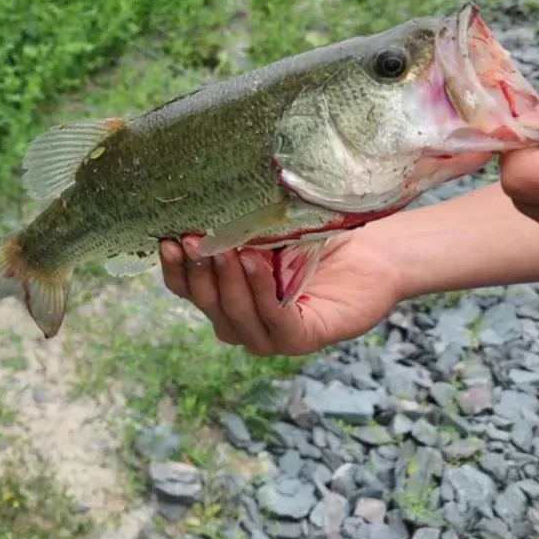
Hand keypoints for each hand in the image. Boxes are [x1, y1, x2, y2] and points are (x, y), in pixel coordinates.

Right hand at [159, 230, 404, 355]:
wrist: (373, 253)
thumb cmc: (316, 238)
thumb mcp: (266, 230)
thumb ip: (234, 227)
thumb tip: (195, 198)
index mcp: (226, 298)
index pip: (186, 290)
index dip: (174, 269)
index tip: (165, 239)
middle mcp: (242, 324)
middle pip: (206, 304)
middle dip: (197, 271)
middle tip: (191, 239)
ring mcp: (270, 337)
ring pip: (235, 315)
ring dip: (226, 280)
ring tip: (223, 247)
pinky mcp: (302, 339)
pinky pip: (273, 318)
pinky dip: (260, 290)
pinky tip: (255, 262)